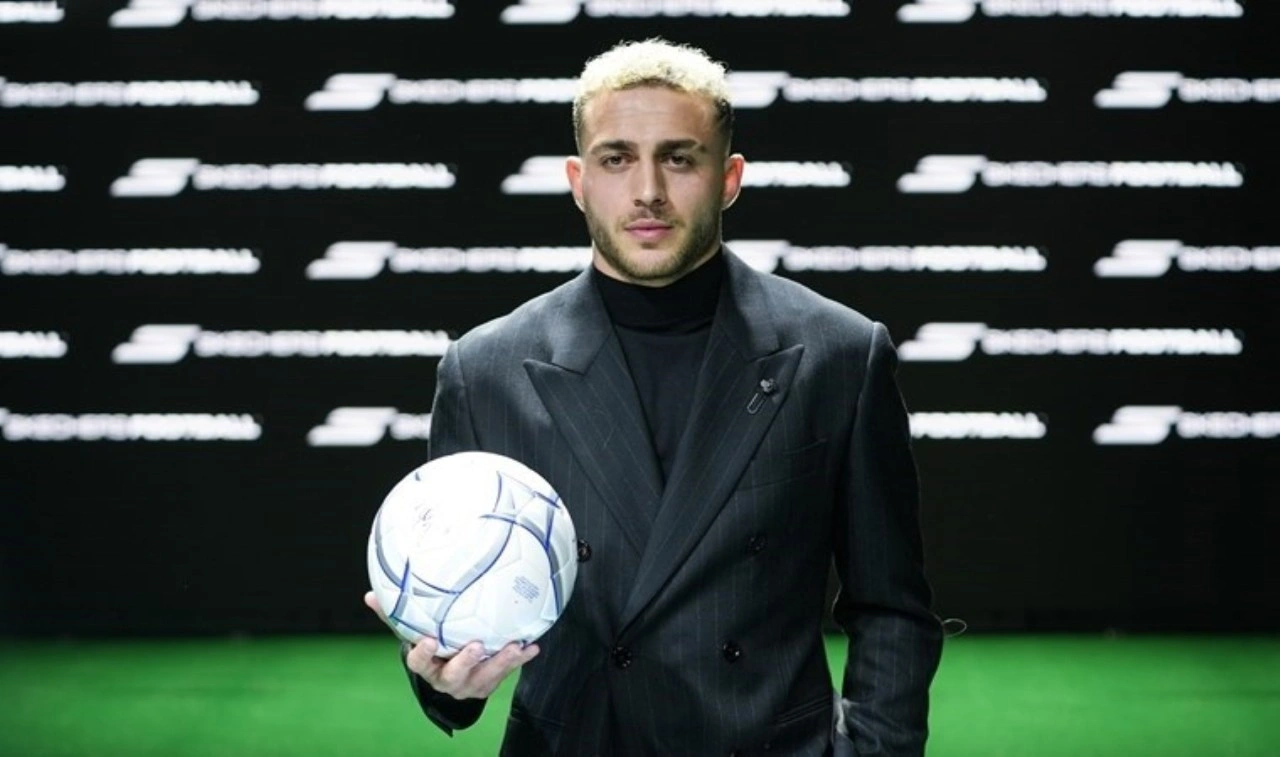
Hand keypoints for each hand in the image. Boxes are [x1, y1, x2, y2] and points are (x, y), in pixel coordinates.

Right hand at [364, 591, 539, 698]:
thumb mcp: (413, 634)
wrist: (453, 681)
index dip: (423, 654)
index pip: (418, 664)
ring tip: (514, 646)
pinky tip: (533, 646)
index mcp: (427, 667)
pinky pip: (507, 673)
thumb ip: (396, 617)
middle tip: (475, 646)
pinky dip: (520, 660)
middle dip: (465, 662)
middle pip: (454, 675)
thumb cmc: (432, 649)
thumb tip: (370, 595)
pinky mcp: (490, 684)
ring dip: (501, 662)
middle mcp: (447, 679)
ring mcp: (471, 684)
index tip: (428, 640)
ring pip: (486, 678)